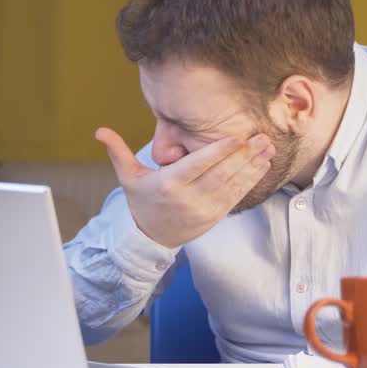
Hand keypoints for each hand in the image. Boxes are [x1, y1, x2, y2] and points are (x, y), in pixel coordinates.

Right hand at [94, 127, 274, 247]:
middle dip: (244, 155)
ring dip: (253, 166)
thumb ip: (117, 151)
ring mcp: (204, 209)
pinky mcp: (216, 216)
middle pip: (221, 174)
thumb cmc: (142, 201)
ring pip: (233, 185)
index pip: (197, 165)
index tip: (237, 138)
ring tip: (267, 147)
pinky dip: (251, 181)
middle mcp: (189, 198)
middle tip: (261, 137)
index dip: (218, 151)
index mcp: (169, 184)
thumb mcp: (128, 178)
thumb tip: (98, 130)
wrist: (151, 237)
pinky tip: (262, 165)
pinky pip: (237, 197)